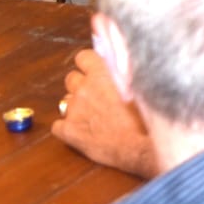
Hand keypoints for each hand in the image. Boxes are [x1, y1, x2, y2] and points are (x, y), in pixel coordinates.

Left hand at [52, 48, 158, 178]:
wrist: (139, 146)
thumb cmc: (146, 116)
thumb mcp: (141, 85)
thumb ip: (127, 72)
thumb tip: (124, 62)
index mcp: (102, 73)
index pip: (83, 57)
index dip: (89, 63)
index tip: (97, 70)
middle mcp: (84, 88)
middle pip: (71, 78)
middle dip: (81, 84)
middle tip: (97, 94)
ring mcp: (74, 110)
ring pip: (65, 100)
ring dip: (76, 104)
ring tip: (93, 115)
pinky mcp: (69, 131)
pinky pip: (57, 126)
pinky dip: (67, 127)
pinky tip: (83, 131)